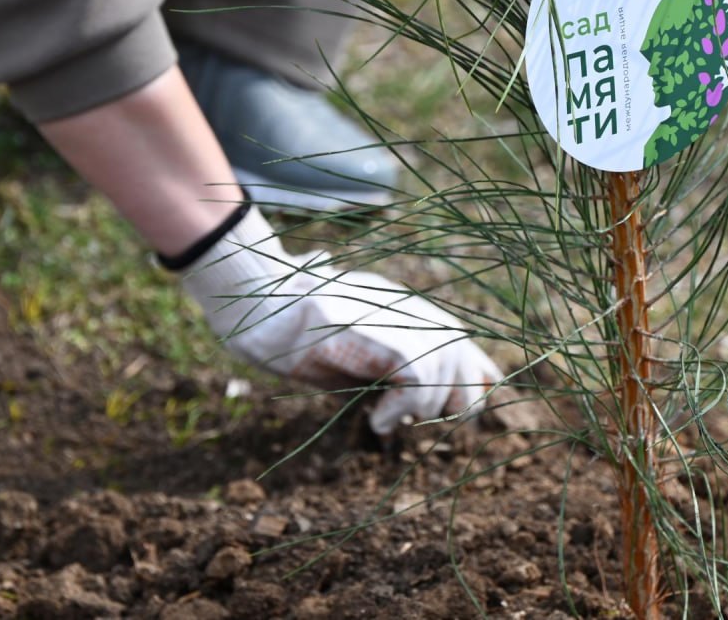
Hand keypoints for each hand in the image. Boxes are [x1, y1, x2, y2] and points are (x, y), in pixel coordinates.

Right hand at [180, 208, 500, 434]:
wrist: (257, 306)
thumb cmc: (290, 332)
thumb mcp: (350, 352)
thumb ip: (383, 366)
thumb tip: (406, 407)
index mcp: (408, 312)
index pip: (464, 346)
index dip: (470, 384)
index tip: (451, 414)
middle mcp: (411, 310)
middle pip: (467, 361)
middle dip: (454, 405)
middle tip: (413, 421)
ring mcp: (397, 318)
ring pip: (444, 374)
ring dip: (419, 411)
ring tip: (382, 420)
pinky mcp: (378, 332)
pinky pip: (419, 380)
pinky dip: (402, 411)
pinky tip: (377, 420)